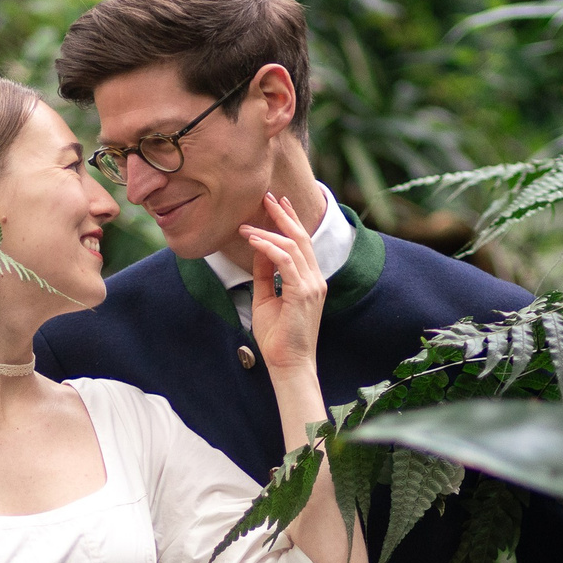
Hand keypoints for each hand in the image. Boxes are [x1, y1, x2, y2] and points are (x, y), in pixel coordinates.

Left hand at [239, 191, 326, 379]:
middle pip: (301, 237)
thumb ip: (264, 274)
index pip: (301, 243)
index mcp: (309, 280)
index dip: (290, 221)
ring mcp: (312, 285)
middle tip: (267, 197)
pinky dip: (268, 248)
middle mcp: (315, 279)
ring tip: (247, 224)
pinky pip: (285, 262)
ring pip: (293, 246)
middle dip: (283, 215)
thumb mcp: (265, 299)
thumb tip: (257, 249)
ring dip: (269, 231)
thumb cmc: (277, 337)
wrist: (288, 364)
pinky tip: (252, 240)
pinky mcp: (303, 293)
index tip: (276, 204)